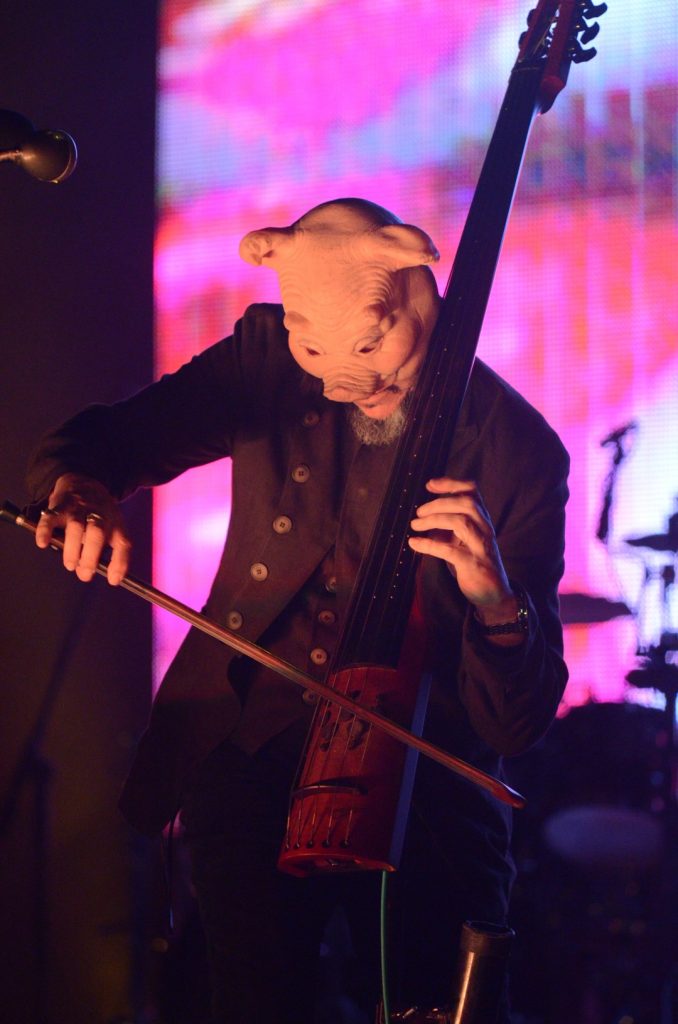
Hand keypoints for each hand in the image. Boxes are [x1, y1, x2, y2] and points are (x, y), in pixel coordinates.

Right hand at [35, 473, 130, 584]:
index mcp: (115, 522)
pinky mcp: (59, 506)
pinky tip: (43, 543)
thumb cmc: (98, 514)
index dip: (120, 563)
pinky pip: (51, 518)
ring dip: (72, 548)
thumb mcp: (111, 527)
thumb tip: (89, 574)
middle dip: (91, 556)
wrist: (84, 482)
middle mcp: (98, 514)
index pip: (123, 542)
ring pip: (76, 526)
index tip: (114, 581)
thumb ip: (103, 549)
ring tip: (70, 565)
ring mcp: (78, 509)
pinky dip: (45, 531)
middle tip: (85, 575)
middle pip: (97, 534)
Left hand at [408, 477, 517, 623]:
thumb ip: (449, 526)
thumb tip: (424, 515)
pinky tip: (414, 543)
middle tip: (419, 512)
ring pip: (461, 522)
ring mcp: (481, 547)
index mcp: (482, 520)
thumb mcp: (463, 540)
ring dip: (434, 520)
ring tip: (416, 525)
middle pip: (466, 503)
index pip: (472, 492)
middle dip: (440, 503)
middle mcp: (485, 529)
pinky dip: (429, 545)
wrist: (494, 594)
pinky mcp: (474, 564)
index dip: (451, 484)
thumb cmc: (474, 563)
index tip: (430, 485)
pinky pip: (450, 550)